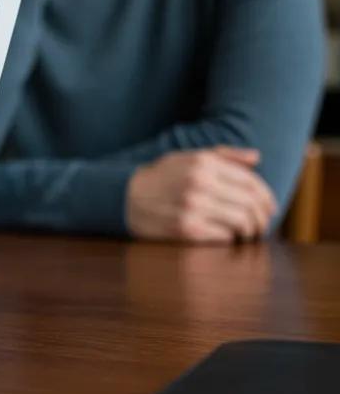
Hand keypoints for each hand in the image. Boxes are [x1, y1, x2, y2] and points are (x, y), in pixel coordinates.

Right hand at [126, 147, 277, 243]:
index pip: (251, 182)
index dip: (267, 197)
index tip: (270, 208)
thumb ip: (224, 155)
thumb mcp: (187, 157)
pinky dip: (229, 239)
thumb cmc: (160, 178)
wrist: (123, 197)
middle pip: (250, 204)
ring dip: (249, 231)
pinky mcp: (186, 229)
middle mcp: (199, 183)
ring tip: (246, 233)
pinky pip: (224, 237)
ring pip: (241, 222)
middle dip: (262, 217)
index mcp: (203, 163)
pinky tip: (225, 237)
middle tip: (262, 225)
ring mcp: (192, 207)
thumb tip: (256, 157)